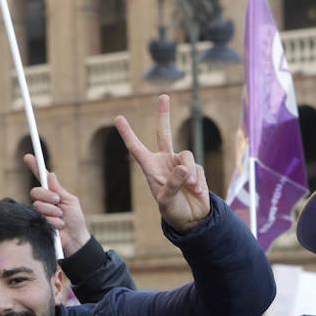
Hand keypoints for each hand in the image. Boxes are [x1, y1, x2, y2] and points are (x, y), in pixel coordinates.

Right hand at [25, 159, 89, 258]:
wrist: (75, 239)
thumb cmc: (75, 220)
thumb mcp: (70, 202)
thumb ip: (59, 190)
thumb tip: (51, 175)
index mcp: (52, 193)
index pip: (41, 178)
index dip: (34, 167)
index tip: (28, 156)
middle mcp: (43, 201)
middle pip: (36, 191)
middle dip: (48, 196)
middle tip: (58, 203)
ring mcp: (39, 212)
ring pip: (38, 205)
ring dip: (53, 212)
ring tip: (62, 219)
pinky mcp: (37, 223)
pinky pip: (41, 217)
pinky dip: (53, 221)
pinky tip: (59, 226)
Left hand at [115, 95, 209, 232]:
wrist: (192, 219)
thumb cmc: (173, 211)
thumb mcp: (167, 200)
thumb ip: (174, 183)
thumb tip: (184, 167)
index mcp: (151, 168)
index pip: (137, 148)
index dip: (128, 134)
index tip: (118, 118)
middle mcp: (165, 162)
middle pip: (163, 133)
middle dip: (164, 115)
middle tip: (163, 96)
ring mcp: (181, 164)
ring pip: (186, 155)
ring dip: (189, 171)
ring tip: (190, 187)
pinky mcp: (195, 169)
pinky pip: (196, 168)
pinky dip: (197, 179)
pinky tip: (195, 190)